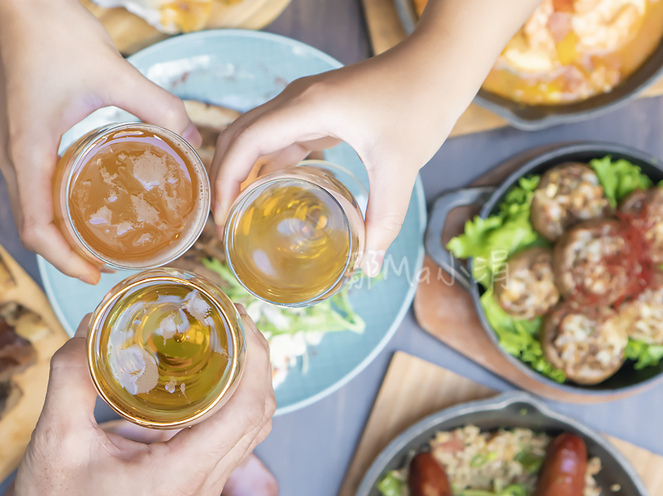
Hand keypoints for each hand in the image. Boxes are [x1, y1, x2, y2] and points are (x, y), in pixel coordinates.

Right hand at [0, 0, 199, 284]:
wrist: (19, 0)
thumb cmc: (54, 33)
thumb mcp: (114, 73)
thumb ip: (157, 106)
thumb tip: (195, 137)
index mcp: (27, 151)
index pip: (36, 228)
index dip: (64, 260)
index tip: (96, 275)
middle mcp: (11, 155)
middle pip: (29, 224)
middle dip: (64, 253)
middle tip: (104, 265)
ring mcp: (10, 144)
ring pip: (28, 206)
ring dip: (57, 231)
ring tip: (96, 242)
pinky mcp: (17, 131)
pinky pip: (31, 183)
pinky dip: (53, 204)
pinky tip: (86, 199)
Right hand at [10, 310, 274, 495]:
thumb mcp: (56, 439)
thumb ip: (72, 377)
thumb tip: (91, 324)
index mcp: (179, 476)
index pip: (245, 411)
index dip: (254, 358)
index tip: (238, 318)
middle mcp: (201, 484)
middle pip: (257, 415)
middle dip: (254, 360)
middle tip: (230, 318)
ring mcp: (200, 487)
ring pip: (248, 427)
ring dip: (246, 379)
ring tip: (223, 337)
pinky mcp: (189, 483)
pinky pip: (226, 436)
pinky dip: (227, 399)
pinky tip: (201, 372)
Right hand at [211, 0, 539, 275]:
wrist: (439, 63)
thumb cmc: (420, 101)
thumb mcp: (401, 165)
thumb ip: (384, 216)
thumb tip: (372, 264)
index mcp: (307, 107)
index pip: (244, 142)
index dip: (225, 181)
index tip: (222, 218)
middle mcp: (296, 100)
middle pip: (237, 137)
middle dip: (222, 179)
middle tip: (223, 223)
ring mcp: (305, 103)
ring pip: (254, 137)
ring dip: (241, 171)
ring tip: (238, 213)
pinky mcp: (317, 110)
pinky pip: (278, 138)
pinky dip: (265, 165)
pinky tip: (269, 194)